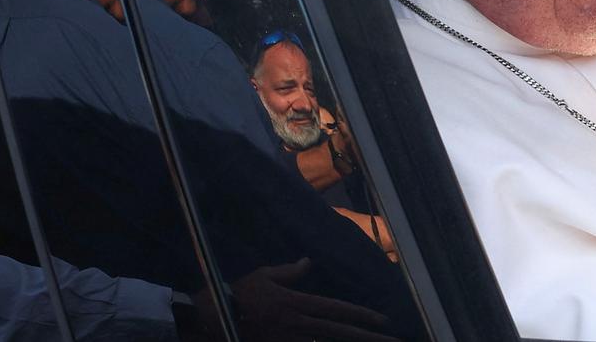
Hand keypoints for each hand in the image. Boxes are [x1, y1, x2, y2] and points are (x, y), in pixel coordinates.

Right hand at [189, 258, 400, 341]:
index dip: (362, 315)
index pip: (337, 309)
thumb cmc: (238, 293)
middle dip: (368, 338)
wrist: (211, 318)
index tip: (384, 321)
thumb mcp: (265, 275)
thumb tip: (307, 262)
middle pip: (339, 333)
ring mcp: (289, 340)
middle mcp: (298, 324)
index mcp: (298, 303)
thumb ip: (289, 272)